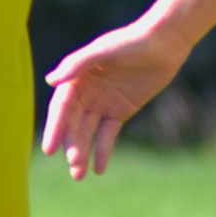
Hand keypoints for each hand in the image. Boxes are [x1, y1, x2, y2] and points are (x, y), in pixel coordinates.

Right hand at [41, 18, 192, 179]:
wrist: (165, 42)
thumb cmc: (132, 41)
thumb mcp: (105, 50)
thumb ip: (78, 64)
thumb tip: (51, 81)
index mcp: (77, 78)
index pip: (62, 107)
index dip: (55, 127)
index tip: (50, 149)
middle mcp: (86, 92)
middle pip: (74, 124)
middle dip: (72, 144)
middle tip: (73, 164)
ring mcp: (103, 103)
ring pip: (88, 132)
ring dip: (82, 152)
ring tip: (79, 175)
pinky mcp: (120, 111)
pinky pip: (107, 134)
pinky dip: (102, 151)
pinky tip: (98, 169)